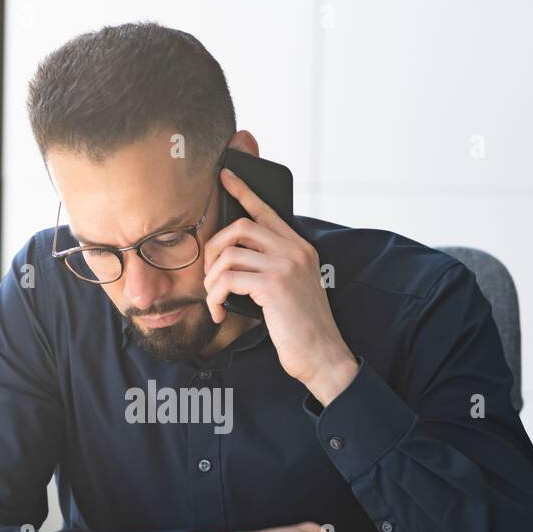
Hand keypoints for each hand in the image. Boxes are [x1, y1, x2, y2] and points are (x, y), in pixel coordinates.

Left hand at [203, 167, 359, 405]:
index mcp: (300, 248)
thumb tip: (234, 260)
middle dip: (213, 249)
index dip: (243, 191)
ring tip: (214, 300)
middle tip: (209, 276)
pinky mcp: (273, 285)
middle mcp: (294, 250)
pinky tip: (220, 312)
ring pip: (228, 255)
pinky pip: (227, 279)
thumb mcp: (291, 290)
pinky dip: (215, 297)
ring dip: (211, 280)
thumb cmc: (301, 328)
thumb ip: (272, 268)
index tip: (224, 176)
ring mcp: (285, 265)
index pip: (267, 210)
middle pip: (239, 227)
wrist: (322, 355)